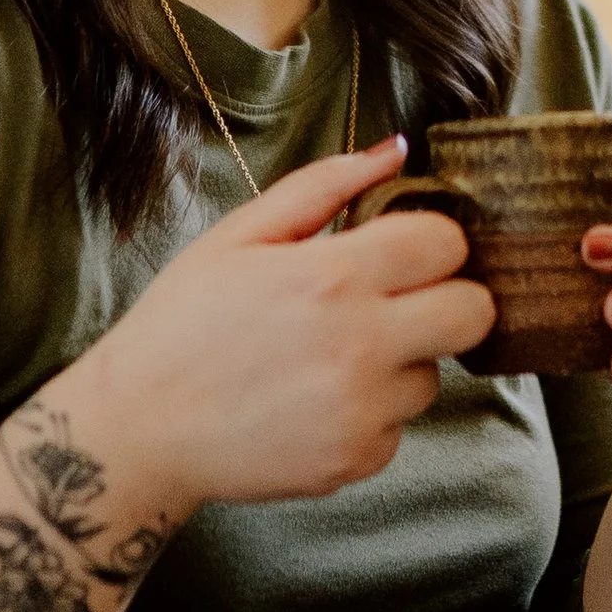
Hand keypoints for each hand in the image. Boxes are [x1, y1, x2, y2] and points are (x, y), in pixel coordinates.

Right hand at [82, 136, 496, 521]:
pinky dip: (370, 413)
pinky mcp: (358, 461)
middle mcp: (361, 345)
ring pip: (435, 373)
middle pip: (474, 312)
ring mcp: (364, 410)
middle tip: (398, 301)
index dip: (430, 241)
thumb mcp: (238, 237)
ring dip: (401, 361)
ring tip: (329, 358)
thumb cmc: (182, 325)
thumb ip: (324, 186)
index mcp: (333, 277)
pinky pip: (400, 426)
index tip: (401, 250)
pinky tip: (314, 401)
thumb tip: (397, 150)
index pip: (447, 243)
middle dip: (448, 298)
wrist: (138, 429)